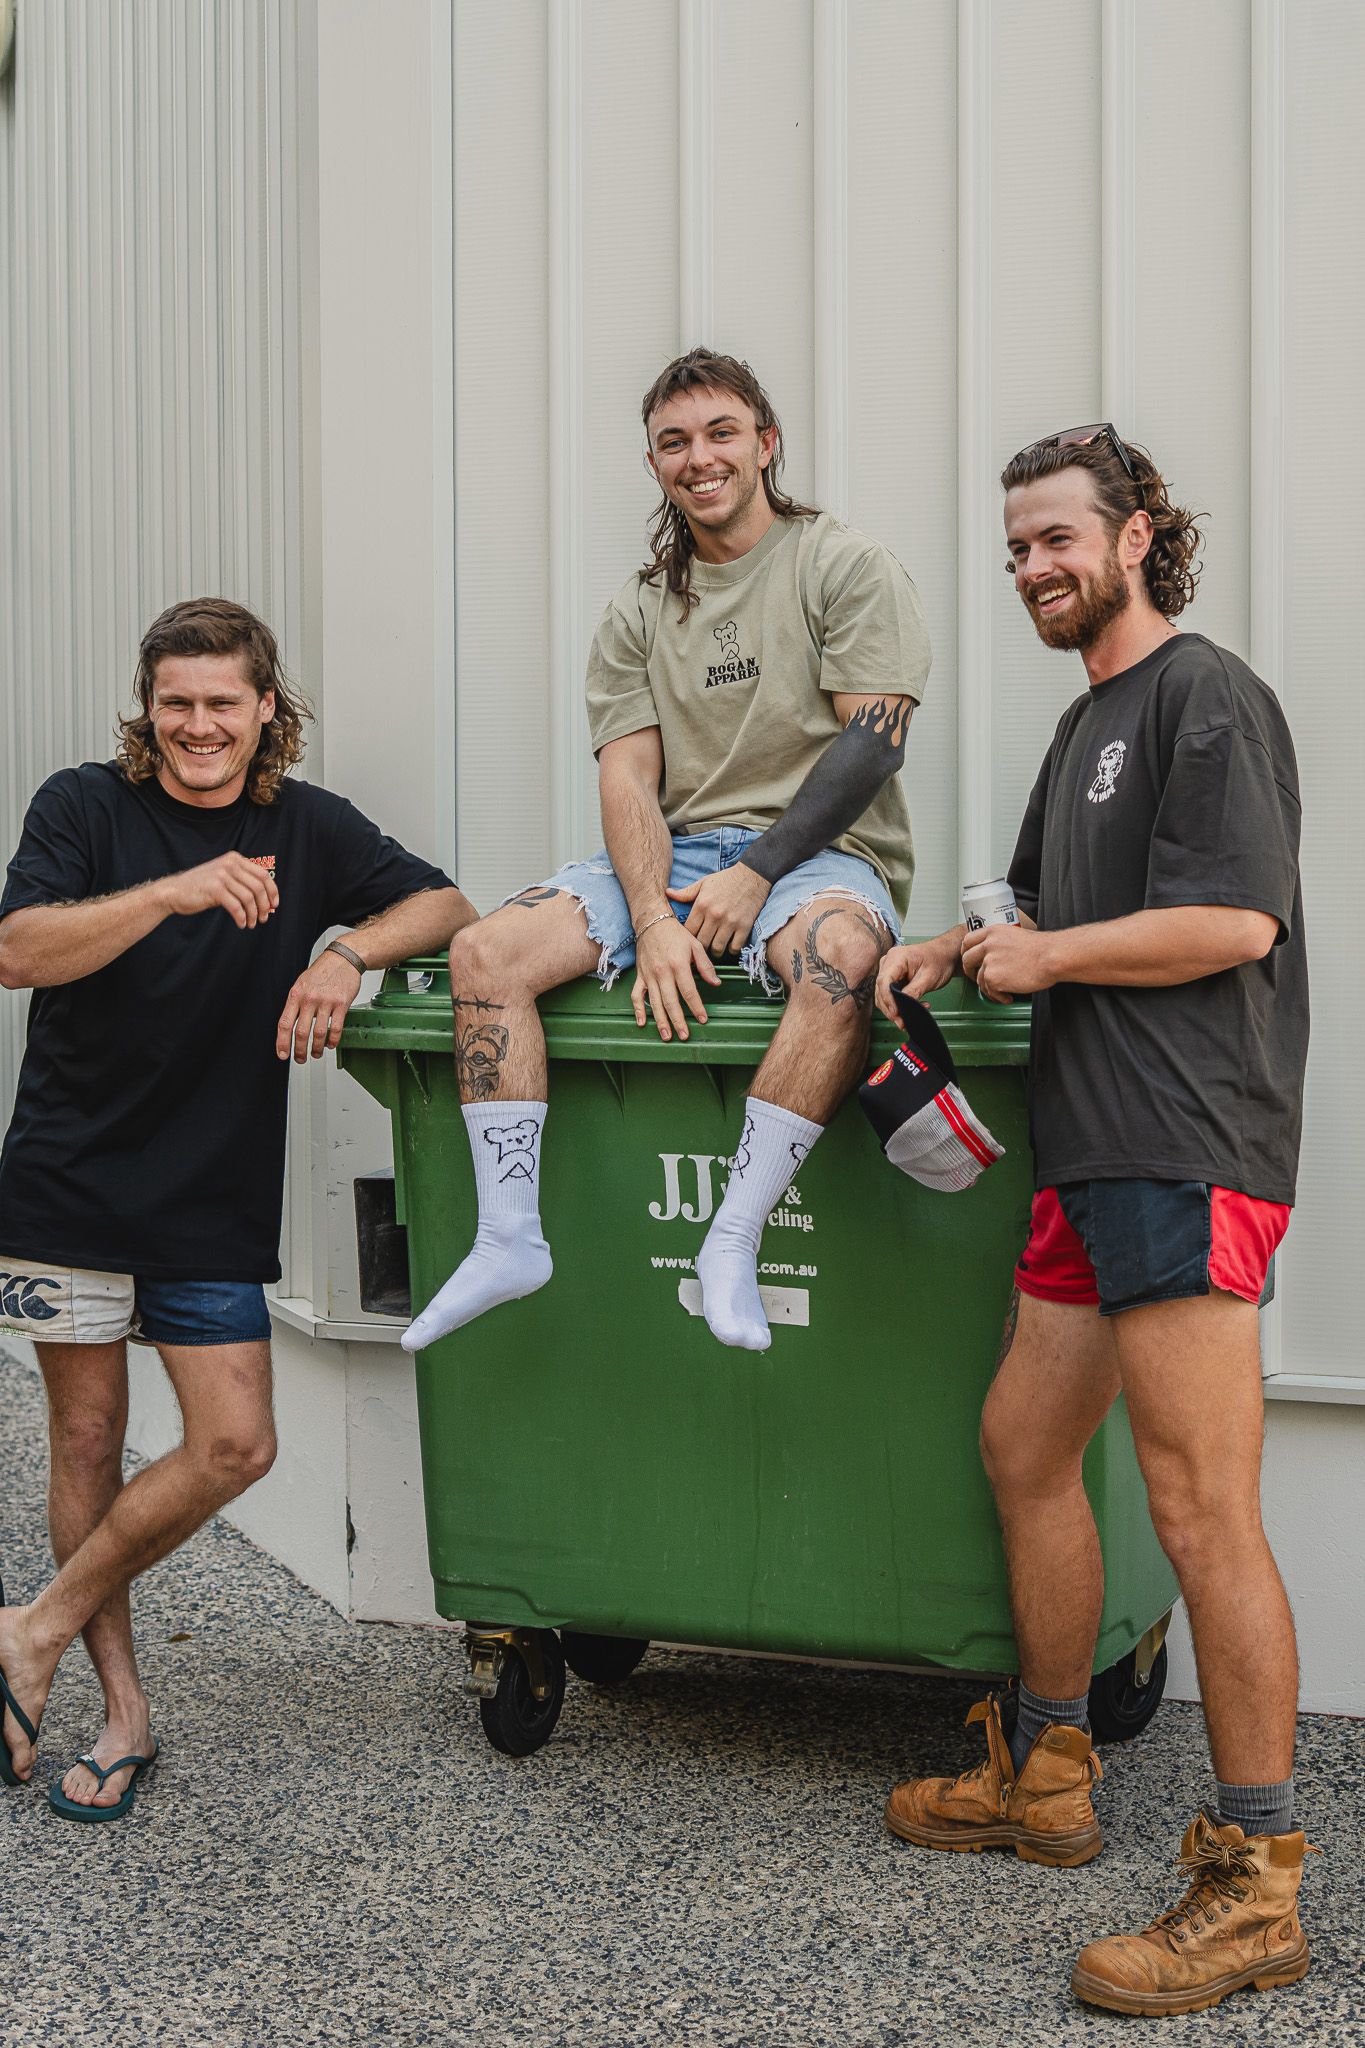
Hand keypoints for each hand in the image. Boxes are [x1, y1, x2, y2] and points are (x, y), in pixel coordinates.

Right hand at [157, 853, 278, 928]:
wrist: (174, 891)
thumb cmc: (201, 888)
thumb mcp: (224, 878)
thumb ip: (243, 884)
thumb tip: (268, 903)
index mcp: (235, 859)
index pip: (263, 874)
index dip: (272, 891)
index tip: (274, 905)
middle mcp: (229, 864)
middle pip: (259, 887)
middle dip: (265, 905)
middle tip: (264, 918)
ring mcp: (222, 875)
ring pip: (249, 898)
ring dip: (254, 914)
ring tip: (251, 923)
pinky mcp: (215, 889)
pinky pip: (236, 907)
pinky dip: (242, 917)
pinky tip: (241, 924)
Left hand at [276, 949, 363, 1062]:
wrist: (343, 959)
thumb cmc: (322, 972)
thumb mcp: (301, 984)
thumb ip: (296, 1004)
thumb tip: (291, 1026)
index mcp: (296, 995)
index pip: (285, 1023)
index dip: (282, 1042)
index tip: (282, 1054)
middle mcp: (309, 999)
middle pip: (301, 1032)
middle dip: (299, 1050)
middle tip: (300, 1059)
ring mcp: (326, 1002)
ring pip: (319, 1033)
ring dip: (316, 1048)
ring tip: (315, 1054)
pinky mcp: (341, 1004)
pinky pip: (336, 1028)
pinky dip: (332, 1040)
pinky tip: (330, 1044)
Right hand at [631, 915, 720, 1042]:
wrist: (652, 921)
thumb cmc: (676, 934)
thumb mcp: (695, 945)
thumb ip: (705, 966)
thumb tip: (716, 983)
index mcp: (678, 965)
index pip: (689, 992)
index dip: (697, 1007)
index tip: (703, 1019)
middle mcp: (662, 973)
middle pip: (671, 1002)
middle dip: (678, 1021)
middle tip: (684, 1035)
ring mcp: (649, 976)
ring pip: (654, 1002)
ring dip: (660, 1021)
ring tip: (666, 1036)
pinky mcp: (640, 976)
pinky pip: (637, 995)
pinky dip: (638, 1010)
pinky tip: (642, 1023)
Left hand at [666, 862, 770, 956]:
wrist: (752, 875)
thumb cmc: (725, 879)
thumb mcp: (703, 883)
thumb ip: (685, 892)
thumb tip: (667, 893)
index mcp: (702, 904)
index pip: (688, 930)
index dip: (687, 938)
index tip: (689, 940)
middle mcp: (715, 915)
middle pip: (701, 942)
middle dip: (700, 947)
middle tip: (700, 948)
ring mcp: (730, 922)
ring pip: (717, 948)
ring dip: (715, 951)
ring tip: (714, 948)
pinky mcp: (744, 926)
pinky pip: (734, 947)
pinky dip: (731, 950)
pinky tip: (729, 945)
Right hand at [875, 931, 961, 1024]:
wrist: (944, 954)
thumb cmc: (938, 960)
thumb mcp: (929, 977)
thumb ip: (914, 991)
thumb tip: (903, 1006)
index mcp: (897, 958)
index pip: (884, 981)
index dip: (888, 999)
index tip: (896, 1012)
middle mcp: (889, 962)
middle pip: (881, 989)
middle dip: (890, 1008)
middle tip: (901, 1022)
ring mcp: (889, 969)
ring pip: (883, 994)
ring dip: (893, 1009)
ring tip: (908, 1017)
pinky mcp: (892, 976)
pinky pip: (889, 993)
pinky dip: (897, 1004)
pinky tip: (910, 1008)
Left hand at [961, 924, 1055, 1003]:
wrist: (1052, 957)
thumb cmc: (1042, 948)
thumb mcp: (1016, 935)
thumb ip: (1000, 942)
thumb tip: (993, 955)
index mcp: (993, 932)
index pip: (968, 940)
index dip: (967, 952)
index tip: (971, 960)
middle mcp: (988, 945)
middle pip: (967, 960)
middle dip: (971, 971)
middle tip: (980, 978)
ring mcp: (989, 962)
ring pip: (979, 979)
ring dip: (989, 988)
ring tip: (1002, 991)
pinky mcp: (993, 978)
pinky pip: (990, 991)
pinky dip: (998, 997)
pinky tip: (1008, 996)